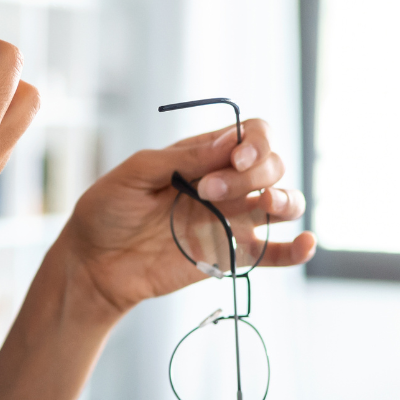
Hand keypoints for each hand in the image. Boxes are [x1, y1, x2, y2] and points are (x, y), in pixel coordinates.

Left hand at [57, 119, 315, 316]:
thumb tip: (229, 142)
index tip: (234, 158)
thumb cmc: (107, 211)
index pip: (252, 135)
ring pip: (283, 202)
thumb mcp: (135, 174)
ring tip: (266, 204)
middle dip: (252, 173)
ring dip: (285, 199)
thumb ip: (182, 158)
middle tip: (208, 191)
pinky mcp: (231, 255)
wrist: (94, 264)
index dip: (255, 142)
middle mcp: (225, 184)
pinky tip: (305, 243)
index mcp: (203, 155)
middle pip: (271, 165)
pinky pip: (274, 252)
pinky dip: (296, 249)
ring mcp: (231, 220)